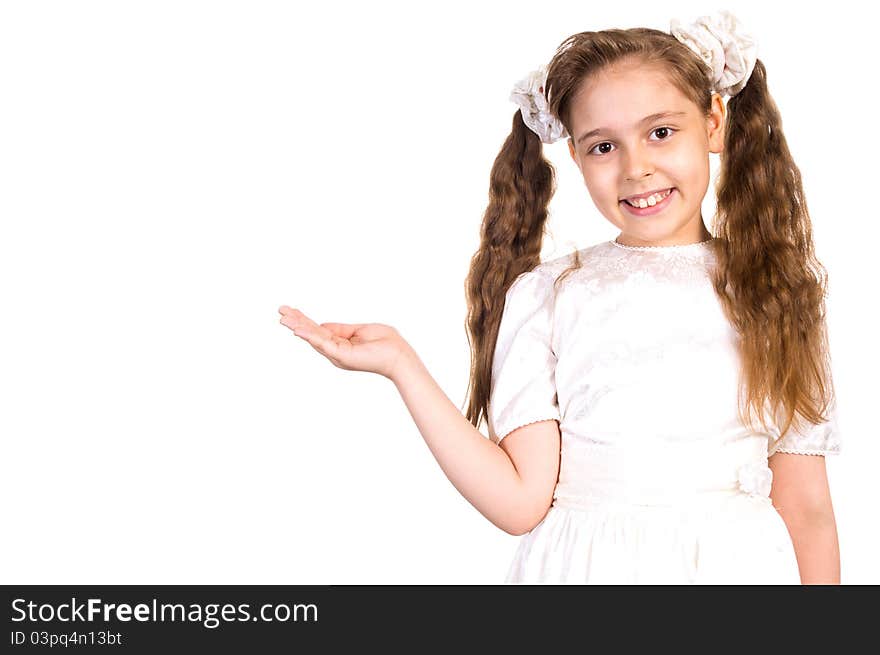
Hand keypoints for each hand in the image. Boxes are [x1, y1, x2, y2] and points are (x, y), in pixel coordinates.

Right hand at [278, 305, 412, 379]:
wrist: (399, 355)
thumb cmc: (385, 343)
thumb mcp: (359, 330)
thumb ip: (340, 329)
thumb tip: (322, 325)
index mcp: (340, 344)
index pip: (318, 330)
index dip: (304, 320)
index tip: (289, 310)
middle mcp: (335, 351)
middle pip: (312, 333)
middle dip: (296, 322)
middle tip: (279, 311)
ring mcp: (338, 354)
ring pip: (313, 338)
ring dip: (298, 327)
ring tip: (283, 319)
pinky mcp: (342, 355)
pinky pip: (322, 344)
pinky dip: (309, 336)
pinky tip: (297, 329)